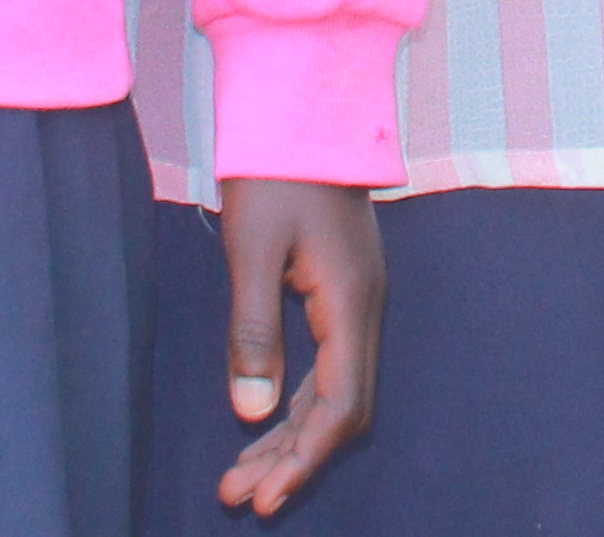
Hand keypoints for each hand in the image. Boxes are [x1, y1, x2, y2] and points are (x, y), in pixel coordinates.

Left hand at [210, 174, 384, 510]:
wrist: (304, 106)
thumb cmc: (275, 172)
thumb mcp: (251, 251)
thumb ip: (252, 332)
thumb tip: (251, 413)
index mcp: (351, 301)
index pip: (341, 405)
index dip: (303, 459)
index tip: (264, 499)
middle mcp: (365, 307)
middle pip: (341, 408)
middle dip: (292, 458)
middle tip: (238, 497)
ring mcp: (358, 298)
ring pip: (335, 390)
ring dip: (291, 436)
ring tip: (239, 476)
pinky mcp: (341, 291)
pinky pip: (328, 365)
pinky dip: (297, 403)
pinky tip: (264, 421)